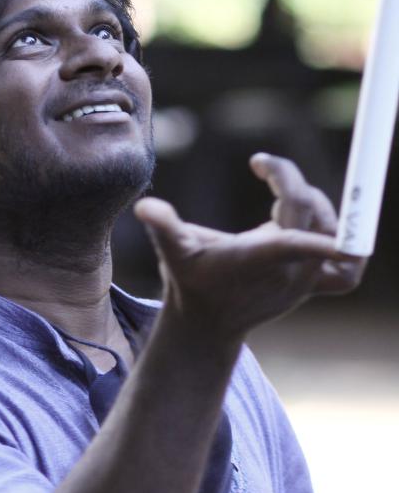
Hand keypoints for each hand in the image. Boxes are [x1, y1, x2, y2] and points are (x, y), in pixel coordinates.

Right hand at [134, 153, 363, 341]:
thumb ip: (163, 225)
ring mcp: (306, 281)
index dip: (306, 212)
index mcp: (257, 259)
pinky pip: (347, 265)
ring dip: (313, 203)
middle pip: (312, 211)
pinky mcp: (315, 284)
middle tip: (265, 169)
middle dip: (290, 181)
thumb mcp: (173, 250)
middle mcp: (290, 272)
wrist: (207, 323)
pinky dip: (342, 241)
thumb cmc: (189, 279)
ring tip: (282, 200)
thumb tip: (145, 207)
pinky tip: (316, 227)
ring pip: (334, 229)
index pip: (295, 238)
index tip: (290, 179)